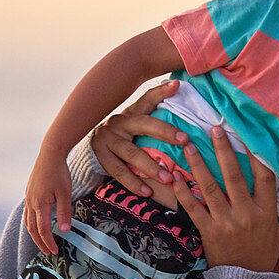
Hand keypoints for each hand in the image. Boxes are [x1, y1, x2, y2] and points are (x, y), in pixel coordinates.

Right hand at [24, 150, 72, 254]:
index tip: (54, 251)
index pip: (42, 230)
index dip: (48, 242)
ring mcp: (28, 198)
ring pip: (28, 221)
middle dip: (40, 242)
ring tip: (42, 242)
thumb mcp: (66, 193)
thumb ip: (64, 213)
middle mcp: (30, 203)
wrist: (49, 155)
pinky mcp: (29, 193)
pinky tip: (37, 225)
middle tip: (48, 252)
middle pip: (32, 228)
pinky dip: (31, 223)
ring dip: (34, 234)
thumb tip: (65, 231)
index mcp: (39, 204)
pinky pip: (27, 213)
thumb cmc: (60, 173)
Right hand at [92, 79, 188, 196]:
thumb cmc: (127, 136)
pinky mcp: (100, 156)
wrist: (93, 149)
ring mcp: (107, 138)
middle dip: (165, 132)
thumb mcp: (139, 123)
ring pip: (131, 153)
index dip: (161, 92)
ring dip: (150, 167)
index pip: (147, 98)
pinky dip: (134, 183)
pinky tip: (148, 192)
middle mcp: (118, 121)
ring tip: (168, 178)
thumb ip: (157, 115)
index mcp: (132, 112)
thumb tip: (181, 93)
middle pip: (143, 124)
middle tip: (185, 141)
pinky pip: (118, 171)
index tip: (177, 86)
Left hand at [171, 126, 278, 271]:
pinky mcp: (208, 232)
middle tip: (214, 129)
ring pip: (210, 188)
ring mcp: (226, 223)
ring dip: (198, 164)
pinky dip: (183, 191)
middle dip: (223, 150)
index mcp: (267, 212)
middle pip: (234, 176)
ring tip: (188, 146)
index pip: (264, 177)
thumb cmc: (264, 253)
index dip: (257, 155)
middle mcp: (247, 215)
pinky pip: (193, 208)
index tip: (248, 135)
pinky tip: (174, 175)